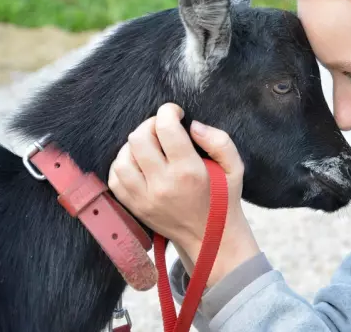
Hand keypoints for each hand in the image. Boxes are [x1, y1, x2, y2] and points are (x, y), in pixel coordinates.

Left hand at [108, 103, 260, 286]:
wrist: (211, 238)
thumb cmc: (223, 199)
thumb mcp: (235, 168)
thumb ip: (219, 141)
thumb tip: (193, 125)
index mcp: (189, 171)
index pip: (166, 128)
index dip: (168, 111)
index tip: (176, 113)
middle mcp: (163, 184)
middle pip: (139, 138)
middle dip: (150, 124)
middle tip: (163, 129)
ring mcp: (144, 198)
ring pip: (122, 158)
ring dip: (134, 145)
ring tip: (150, 146)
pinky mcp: (135, 207)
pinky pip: (115, 178)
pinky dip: (123, 164)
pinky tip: (138, 162)